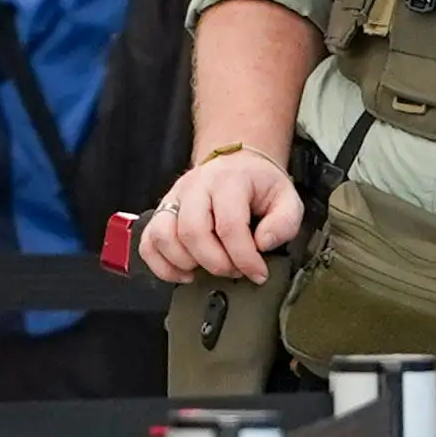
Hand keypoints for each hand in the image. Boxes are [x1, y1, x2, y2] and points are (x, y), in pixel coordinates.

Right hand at [136, 148, 305, 284]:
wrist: (237, 163)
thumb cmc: (259, 184)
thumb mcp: (287, 198)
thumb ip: (284, 223)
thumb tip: (262, 244)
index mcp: (228, 180)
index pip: (229, 225)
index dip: (244, 257)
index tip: (258, 273)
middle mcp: (195, 187)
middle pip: (192, 232)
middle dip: (216, 263)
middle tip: (235, 270)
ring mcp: (174, 198)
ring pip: (163, 236)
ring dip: (185, 263)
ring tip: (208, 269)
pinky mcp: (161, 212)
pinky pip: (148, 242)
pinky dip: (161, 264)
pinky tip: (184, 272)